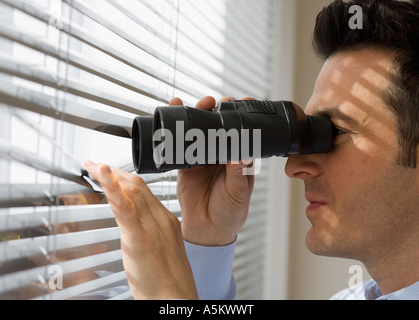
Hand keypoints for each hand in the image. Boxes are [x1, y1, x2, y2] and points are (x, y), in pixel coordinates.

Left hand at [83, 161, 197, 299]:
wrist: (175, 300)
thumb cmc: (168, 283)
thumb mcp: (161, 251)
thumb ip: (149, 233)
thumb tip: (135, 227)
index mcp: (167, 221)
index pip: (145, 190)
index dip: (125, 177)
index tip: (110, 171)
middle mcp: (161, 219)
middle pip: (137, 185)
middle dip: (115, 172)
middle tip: (95, 164)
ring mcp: (153, 227)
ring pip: (131, 190)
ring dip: (109, 174)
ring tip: (92, 165)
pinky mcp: (140, 238)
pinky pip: (125, 207)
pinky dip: (112, 188)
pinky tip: (101, 174)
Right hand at [170, 96, 255, 245]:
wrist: (207, 230)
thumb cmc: (230, 212)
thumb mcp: (238, 193)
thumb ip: (237, 175)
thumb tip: (239, 156)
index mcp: (238, 159)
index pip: (242, 132)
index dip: (243, 116)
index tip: (245, 102)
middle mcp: (220, 155)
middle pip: (219, 126)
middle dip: (219, 110)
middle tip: (219, 102)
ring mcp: (202, 157)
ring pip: (200, 130)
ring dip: (198, 114)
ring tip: (200, 103)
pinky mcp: (185, 164)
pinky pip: (180, 143)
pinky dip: (175, 129)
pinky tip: (173, 112)